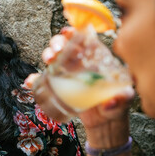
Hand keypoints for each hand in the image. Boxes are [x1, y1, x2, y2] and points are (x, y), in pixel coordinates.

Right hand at [27, 26, 134, 147]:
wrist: (104, 122)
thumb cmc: (117, 105)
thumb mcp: (124, 99)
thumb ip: (122, 98)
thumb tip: (110, 102)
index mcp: (95, 58)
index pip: (83, 39)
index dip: (73, 33)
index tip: (67, 33)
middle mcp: (79, 62)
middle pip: (65, 45)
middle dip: (57, 43)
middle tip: (55, 51)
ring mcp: (67, 73)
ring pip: (53, 58)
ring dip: (47, 54)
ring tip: (47, 60)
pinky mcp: (59, 86)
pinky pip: (44, 80)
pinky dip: (35, 79)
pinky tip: (30, 81)